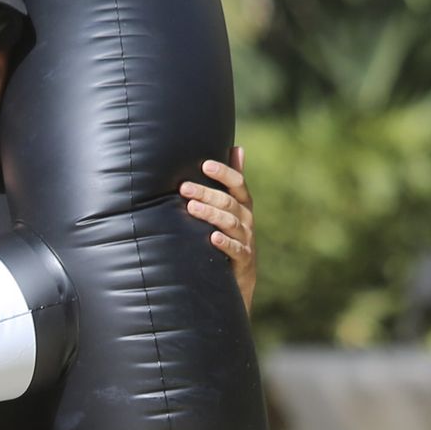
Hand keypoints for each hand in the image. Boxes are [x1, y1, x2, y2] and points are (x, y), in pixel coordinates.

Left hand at [182, 146, 254, 310]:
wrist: (239, 282)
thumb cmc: (229, 239)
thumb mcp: (232, 211)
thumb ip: (232, 184)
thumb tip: (237, 147)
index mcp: (243, 206)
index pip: (238, 184)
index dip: (224, 173)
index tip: (205, 165)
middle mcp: (247, 221)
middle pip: (229, 202)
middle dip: (207, 193)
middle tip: (184, 188)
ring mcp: (246, 241)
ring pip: (231, 223)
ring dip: (211, 214)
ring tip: (191, 208)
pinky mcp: (243, 261)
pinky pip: (236, 250)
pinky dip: (224, 243)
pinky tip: (212, 237)